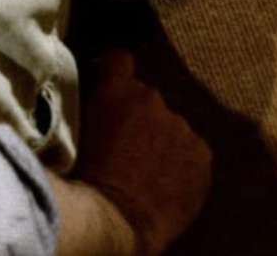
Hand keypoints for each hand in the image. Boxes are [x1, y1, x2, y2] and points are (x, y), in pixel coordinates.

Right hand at [70, 49, 210, 254]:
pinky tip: (165, 180)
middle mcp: (152, 100)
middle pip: (146, 96)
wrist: (116, 217)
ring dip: (159, 137)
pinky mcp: (202, 155)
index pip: (119, 58)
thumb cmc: (83, 176)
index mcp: (117, 91)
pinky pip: (191, 150)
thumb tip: (93, 98)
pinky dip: (180, 159)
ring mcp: (181, 127)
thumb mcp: (75, 130)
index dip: (113, 69)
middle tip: (124, 141)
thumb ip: (90, 106)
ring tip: (146, 165)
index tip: (107, 81)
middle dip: (136, 112)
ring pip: (170, 125)